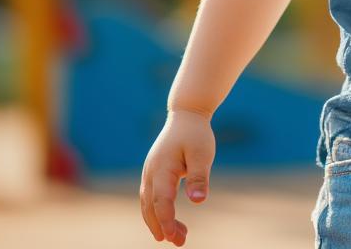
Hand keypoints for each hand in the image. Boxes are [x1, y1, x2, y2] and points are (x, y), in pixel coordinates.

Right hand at [140, 109, 215, 244]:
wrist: (186, 115)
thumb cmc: (196, 134)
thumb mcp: (202, 154)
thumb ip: (198, 177)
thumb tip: (198, 202)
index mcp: (162, 168)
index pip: (162, 201)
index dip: (166, 220)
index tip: (173, 237)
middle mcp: (151, 172)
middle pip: (151, 206)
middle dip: (162, 226)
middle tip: (178, 242)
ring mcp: (150, 172)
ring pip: (148, 203)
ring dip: (159, 221)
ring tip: (177, 236)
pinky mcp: (154, 173)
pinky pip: (151, 197)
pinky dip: (158, 211)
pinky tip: (171, 220)